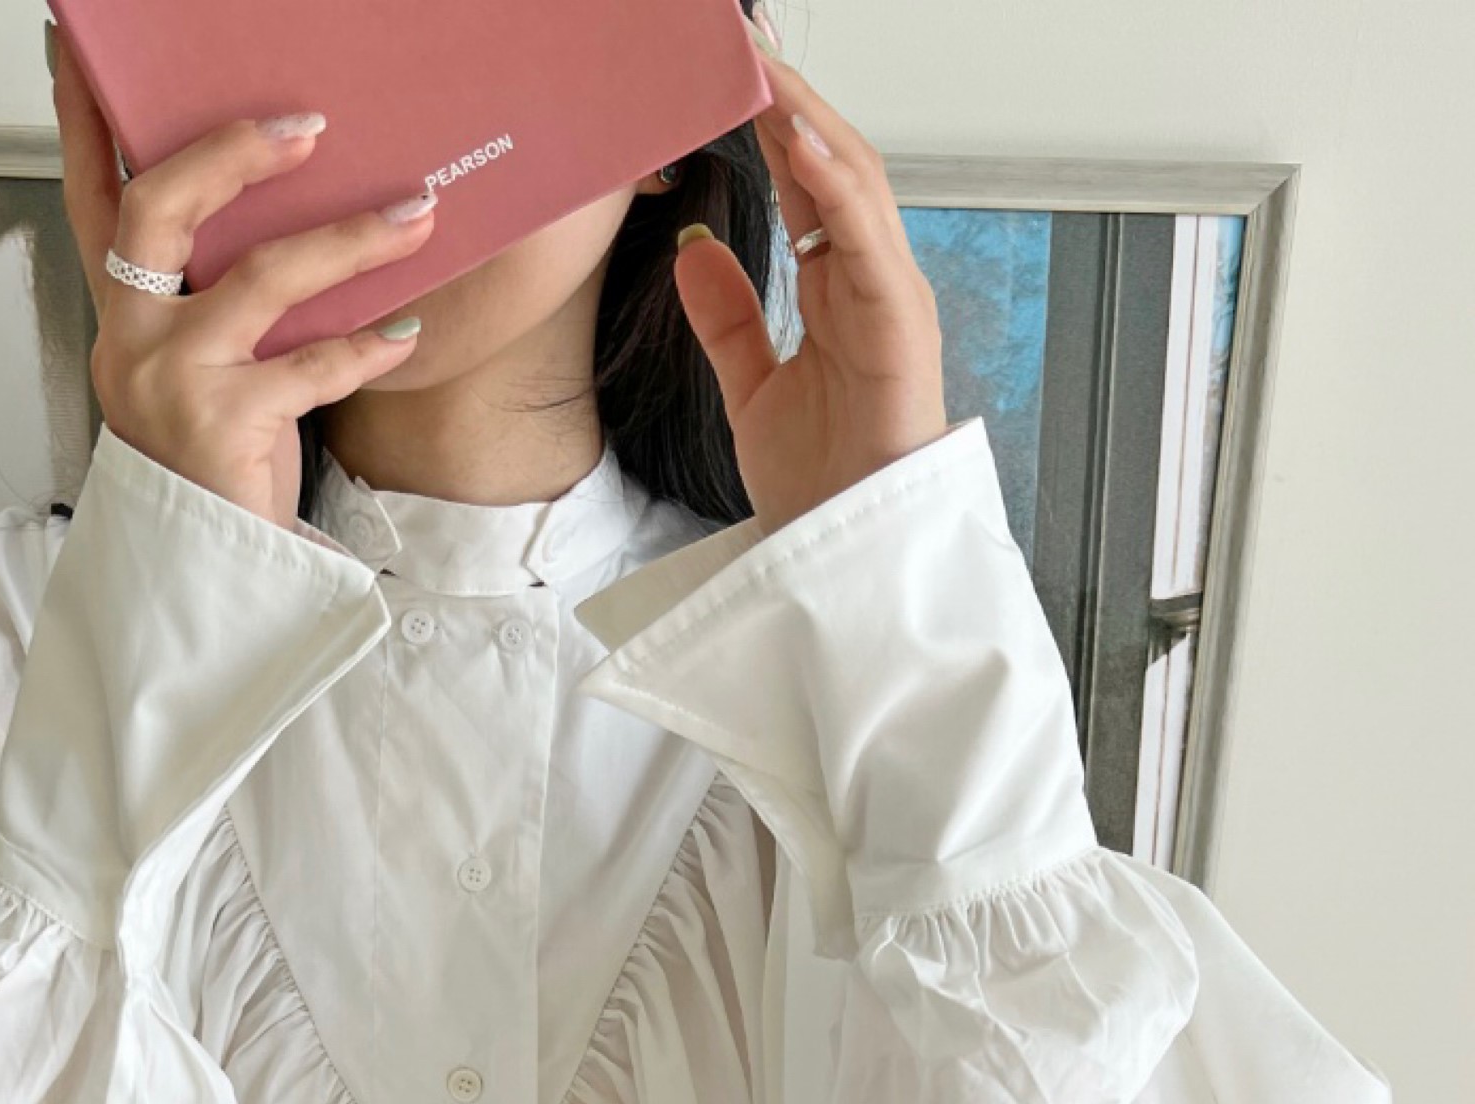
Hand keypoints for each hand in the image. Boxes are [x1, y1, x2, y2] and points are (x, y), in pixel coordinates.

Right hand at [48, 23, 437, 528]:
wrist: (205, 575)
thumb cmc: (210, 466)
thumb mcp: (195, 370)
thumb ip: (210, 299)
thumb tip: (280, 214)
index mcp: (121, 318)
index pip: (90, 201)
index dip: (89, 124)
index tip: (86, 57)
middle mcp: (133, 341)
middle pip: (160, 210)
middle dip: (234, 154)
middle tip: (307, 127)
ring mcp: (174, 382)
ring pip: (261, 278)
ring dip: (347, 239)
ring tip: (412, 215)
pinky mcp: (224, 426)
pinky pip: (310, 367)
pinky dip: (366, 346)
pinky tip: (404, 329)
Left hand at [672, 16, 949, 534]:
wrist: (843, 561)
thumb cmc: (816, 488)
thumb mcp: (751, 389)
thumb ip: (728, 319)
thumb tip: (696, 251)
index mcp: (840, 294)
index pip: (807, 186)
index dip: (773, 125)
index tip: (731, 74)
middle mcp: (871, 285)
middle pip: (834, 167)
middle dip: (792, 100)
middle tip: (745, 40)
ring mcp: (890, 300)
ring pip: (854, 184)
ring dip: (809, 118)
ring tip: (765, 65)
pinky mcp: (897, 326)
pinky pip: (865, 236)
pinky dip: (833, 183)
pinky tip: (798, 136)